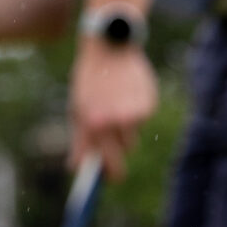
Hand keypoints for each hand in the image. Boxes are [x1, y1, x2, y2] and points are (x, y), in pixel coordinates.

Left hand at [69, 38, 159, 179]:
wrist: (109, 48)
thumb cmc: (89, 81)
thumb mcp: (78, 110)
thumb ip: (79, 142)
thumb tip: (77, 168)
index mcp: (95, 124)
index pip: (108, 163)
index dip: (109, 174)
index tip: (107, 178)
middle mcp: (117, 121)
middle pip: (124, 153)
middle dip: (118, 156)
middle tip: (113, 153)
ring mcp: (136, 112)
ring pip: (132, 135)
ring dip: (124, 130)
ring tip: (114, 108)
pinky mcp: (149, 103)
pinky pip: (142, 120)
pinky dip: (135, 114)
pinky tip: (126, 96)